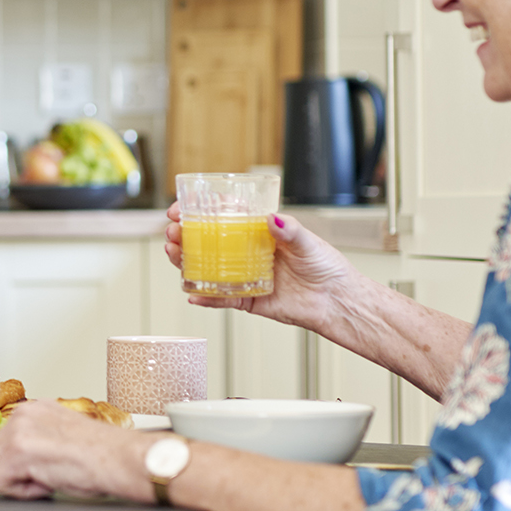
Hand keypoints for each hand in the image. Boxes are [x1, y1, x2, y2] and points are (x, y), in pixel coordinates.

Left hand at [0, 401, 149, 502]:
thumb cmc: (104, 456)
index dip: (19, 463)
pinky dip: (22, 492)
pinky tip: (47, 483)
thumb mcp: (63, 437)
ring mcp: (19, 431)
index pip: (3, 439)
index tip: (40, 468)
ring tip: (47, 478)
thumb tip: (24, 459)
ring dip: (16, 481)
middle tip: (45, 475)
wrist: (121, 460)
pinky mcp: (19, 452)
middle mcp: (24, 414)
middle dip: (13, 471)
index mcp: (36, 409)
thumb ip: (40, 439)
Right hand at [165, 207, 363, 332]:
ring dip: (186, 261)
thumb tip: (271, 219)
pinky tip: (191, 293)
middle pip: (208, 242)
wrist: (337, 302)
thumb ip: (289, 231)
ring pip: (208, 268)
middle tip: (173, 232)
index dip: (199, 212)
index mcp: (259, 234)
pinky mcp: (249, 300)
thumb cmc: (327, 268)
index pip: (223, 217)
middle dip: (184, 235)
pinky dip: (205, 298)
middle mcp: (248, 254)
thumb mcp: (308, 242)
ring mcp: (245, 276)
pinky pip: (222, 299)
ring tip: (174, 253)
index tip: (182, 208)